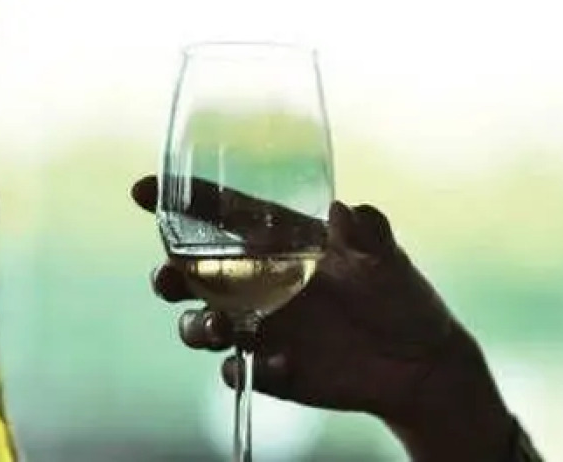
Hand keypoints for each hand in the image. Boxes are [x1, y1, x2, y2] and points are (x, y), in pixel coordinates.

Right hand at [131, 176, 517, 458]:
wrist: (420, 363)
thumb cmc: (401, 296)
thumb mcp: (390, 260)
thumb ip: (370, 235)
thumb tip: (348, 212)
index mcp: (278, 242)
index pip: (218, 215)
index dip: (177, 202)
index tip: (141, 190)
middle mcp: (258, 282)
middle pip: (189, 273)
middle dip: (167, 275)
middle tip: (171, 278)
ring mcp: (260, 327)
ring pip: (199, 323)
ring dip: (197, 325)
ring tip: (222, 329)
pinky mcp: (270, 370)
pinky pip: (238, 371)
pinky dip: (245, 371)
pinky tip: (279, 367)